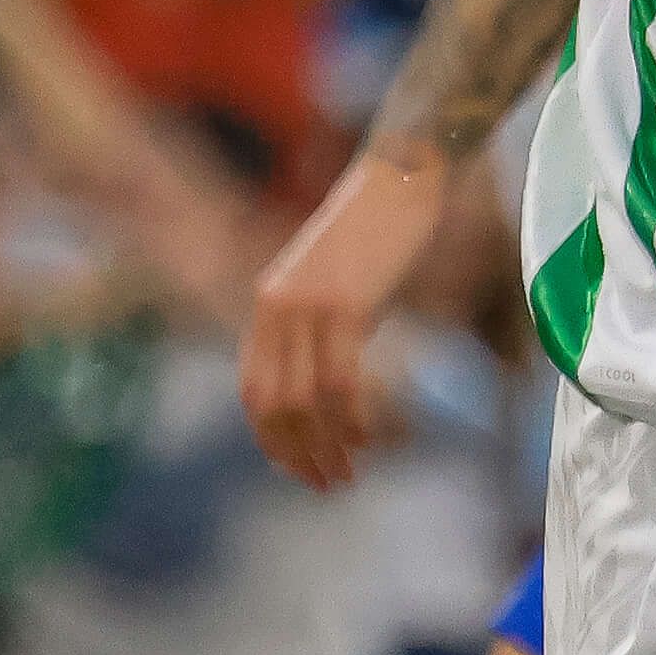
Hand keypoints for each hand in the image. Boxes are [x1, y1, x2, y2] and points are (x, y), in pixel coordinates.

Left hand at [243, 147, 447, 486]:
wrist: (402, 170)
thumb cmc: (380, 223)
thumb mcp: (337, 279)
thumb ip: (324, 325)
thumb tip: (336, 380)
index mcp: (268, 303)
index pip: (253, 392)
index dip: (272, 441)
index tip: (299, 470)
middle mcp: (276, 307)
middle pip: (273, 406)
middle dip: (298, 455)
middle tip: (330, 484)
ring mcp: (308, 306)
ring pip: (305, 402)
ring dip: (327, 447)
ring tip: (351, 473)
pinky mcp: (346, 304)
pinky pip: (342, 380)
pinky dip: (354, 419)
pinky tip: (372, 436)